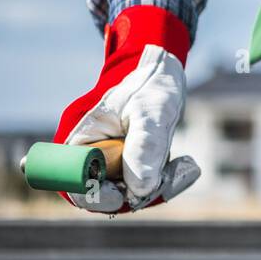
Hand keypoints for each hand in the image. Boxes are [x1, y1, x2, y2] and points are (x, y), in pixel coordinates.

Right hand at [53, 5, 199, 211]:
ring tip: (186, 167)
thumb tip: (140, 190)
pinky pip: (143, 180)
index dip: (99, 197)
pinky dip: (163, 178)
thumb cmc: (149, 79)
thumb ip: (144, 147)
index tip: (130, 193)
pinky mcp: (129, 159)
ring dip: (158, 186)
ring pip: (128, 190)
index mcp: (79, 137)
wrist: (161, 62)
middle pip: (104, 193)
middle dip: (140, 192)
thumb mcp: (150, 110)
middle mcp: (90, 151)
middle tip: (172, 176)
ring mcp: (110, 156)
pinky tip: (185, 165)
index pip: (75, 184)